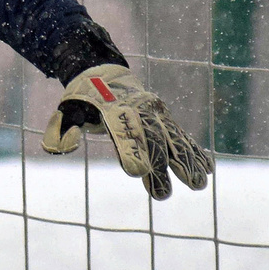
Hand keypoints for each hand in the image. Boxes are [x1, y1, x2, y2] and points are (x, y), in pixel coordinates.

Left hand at [40, 64, 211, 198]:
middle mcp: (140, 112)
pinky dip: (196, 152)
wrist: (104, 75)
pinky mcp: (165, 120)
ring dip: (187, 163)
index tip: (136, 173)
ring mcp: (156, 115)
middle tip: (166, 194)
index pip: (123, 133)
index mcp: (114, 110)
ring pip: (174, 139)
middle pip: (153, 141)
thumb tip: (60, 146)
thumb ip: (61, 128)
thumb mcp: (67, 111)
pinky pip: (183, 136)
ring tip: (198, 184)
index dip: (129, 152)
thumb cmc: (84, 100)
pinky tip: (208, 170)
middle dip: (162, 167)